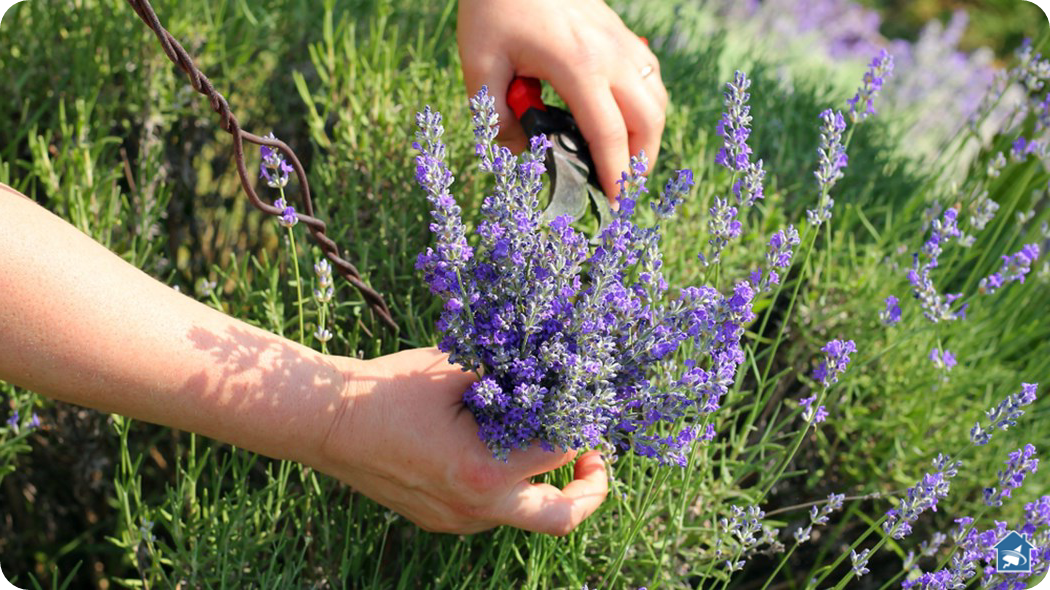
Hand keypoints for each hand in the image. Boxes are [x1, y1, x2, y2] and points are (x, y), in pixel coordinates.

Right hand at [314, 348, 607, 534]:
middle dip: (590, 490)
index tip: (590, 407)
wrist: (326, 420)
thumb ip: (507, 376)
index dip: (583, 427)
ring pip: (525, 515)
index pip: (560, 453)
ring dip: (544, 484)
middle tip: (594, 459)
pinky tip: (497, 448)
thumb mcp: (455, 370)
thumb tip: (552, 367)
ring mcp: (455, 521)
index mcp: (483, 470)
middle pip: (560, 518)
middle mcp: (475, 507)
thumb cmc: (389, 388)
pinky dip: (509, 485)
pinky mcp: (440, 520)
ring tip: (542, 442)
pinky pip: (493, 511)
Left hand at [457, 0, 667, 199]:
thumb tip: (520, 153)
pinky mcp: (619, 32)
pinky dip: (648, 104)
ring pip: (657, 97)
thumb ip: (496, 116)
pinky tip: (626, 118)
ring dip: (649, 134)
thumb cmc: (493, 7)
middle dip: (642, 160)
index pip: (610, 133)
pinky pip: (650, 75)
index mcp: (578, 66)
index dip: (616, 174)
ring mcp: (621, 40)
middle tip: (624, 187)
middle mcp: (611, 54)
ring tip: (627, 160)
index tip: (616, 204)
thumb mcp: (480, 65)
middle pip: (649, 119)